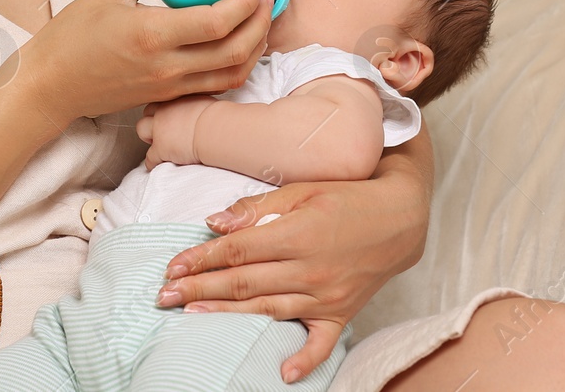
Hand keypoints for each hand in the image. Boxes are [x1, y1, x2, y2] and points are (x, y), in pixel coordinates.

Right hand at [17, 0, 274, 124]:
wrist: (50, 86)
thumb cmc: (71, 37)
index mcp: (152, 35)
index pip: (217, 22)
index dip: (246, 2)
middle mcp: (167, 66)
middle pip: (235, 50)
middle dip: (260, 22)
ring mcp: (169, 86)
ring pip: (232, 73)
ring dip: (255, 47)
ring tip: (261, 18)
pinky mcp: (167, 97)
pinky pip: (216, 85)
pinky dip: (238, 66)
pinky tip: (241, 45)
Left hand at [137, 94, 216, 168]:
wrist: (216, 129)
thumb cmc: (219, 117)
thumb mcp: (206, 101)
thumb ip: (196, 103)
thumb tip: (202, 108)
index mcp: (175, 99)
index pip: (160, 103)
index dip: (162, 112)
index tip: (169, 119)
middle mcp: (164, 111)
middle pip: (146, 113)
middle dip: (152, 123)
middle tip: (163, 133)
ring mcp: (159, 130)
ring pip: (141, 131)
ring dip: (149, 139)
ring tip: (160, 146)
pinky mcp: (160, 149)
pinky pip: (150, 158)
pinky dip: (153, 163)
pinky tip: (160, 165)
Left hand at [154, 134, 433, 383]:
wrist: (400, 219)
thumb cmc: (347, 197)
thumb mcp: (302, 190)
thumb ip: (258, 209)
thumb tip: (215, 222)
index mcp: (298, 235)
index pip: (238, 250)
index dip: (202, 258)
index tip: (173, 266)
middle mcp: (310, 270)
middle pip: (244, 282)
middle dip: (200, 288)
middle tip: (164, 295)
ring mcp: (327, 296)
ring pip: (267, 309)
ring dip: (227, 314)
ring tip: (190, 316)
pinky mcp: (341, 314)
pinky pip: (321, 343)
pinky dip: (304, 360)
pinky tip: (283, 373)